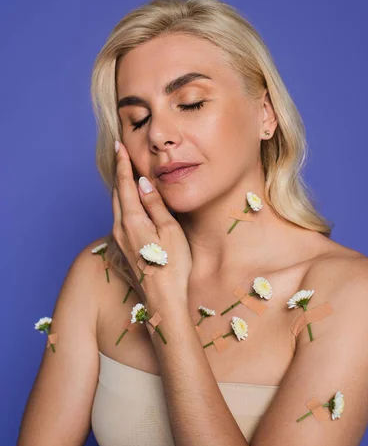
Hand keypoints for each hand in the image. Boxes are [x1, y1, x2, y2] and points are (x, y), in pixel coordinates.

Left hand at [112, 141, 191, 312]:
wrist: (163, 299)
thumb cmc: (173, 265)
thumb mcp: (170, 230)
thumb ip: (155, 205)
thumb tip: (143, 183)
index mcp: (132, 220)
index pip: (124, 185)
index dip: (123, 164)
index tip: (120, 146)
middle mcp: (120, 228)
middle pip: (116, 194)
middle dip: (119, 173)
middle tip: (121, 154)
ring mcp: (119, 240)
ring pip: (116, 207)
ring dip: (120, 189)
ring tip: (126, 175)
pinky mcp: (123, 249)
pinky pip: (119, 219)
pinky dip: (123, 205)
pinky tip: (130, 204)